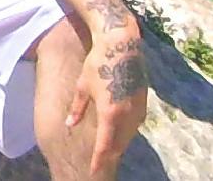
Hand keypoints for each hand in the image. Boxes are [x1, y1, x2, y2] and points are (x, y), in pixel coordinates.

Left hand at [69, 22, 147, 175]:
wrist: (122, 44)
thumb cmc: (98, 63)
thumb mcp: (83, 85)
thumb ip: (77, 108)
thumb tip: (69, 124)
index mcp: (110, 113)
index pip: (105, 145)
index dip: (99, 160)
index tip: (93, 170)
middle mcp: (127, 116)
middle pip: (118, 144)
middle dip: (109, 155)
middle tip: (100, 163)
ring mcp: (137, 110)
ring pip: (128, 136)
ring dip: (118, 144)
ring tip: (108, 151)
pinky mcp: (143, 104)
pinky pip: (134, 126)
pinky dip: (126, 132)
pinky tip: (119, 133)